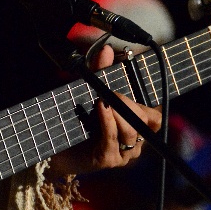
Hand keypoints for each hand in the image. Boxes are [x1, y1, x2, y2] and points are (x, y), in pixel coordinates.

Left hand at [49, 45, 161, 176]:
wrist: (55, 147)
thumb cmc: (77, 120)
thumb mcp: (89, 92)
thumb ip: (100, 72)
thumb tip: (107, 49)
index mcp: (135, 127)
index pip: (155, 117)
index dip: (147, 103)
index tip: (132, 88)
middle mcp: (133, 142)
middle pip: (144, 121)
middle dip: (129, 104)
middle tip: (112, 93)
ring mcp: (122, 153)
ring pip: (130, 131)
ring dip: (118, 113)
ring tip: (102, 101)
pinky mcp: (108, 160)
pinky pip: (113, 139)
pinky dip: (108, 122)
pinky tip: (101, 109)